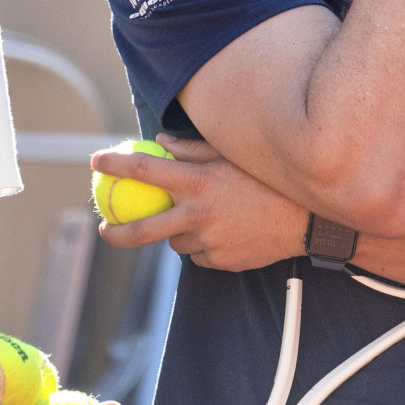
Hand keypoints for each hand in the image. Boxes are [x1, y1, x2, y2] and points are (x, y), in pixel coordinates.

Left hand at [93, 133, 308, 270]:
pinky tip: (225, 231)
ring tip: (205, 219)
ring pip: (176, 242)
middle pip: (142, 230)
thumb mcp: (232, 155)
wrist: (308, 219)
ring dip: (179, 232)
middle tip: (104, 228)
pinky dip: (203, 244)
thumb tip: (158, 142)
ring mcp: (209, 242)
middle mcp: (198, 214)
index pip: (145, 170)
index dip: (116, 164)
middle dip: (116, 232)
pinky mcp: (221, 262)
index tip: (96, 161)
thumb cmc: (269, 178)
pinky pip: (200, 255)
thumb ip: (192, 150)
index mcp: (199, 182)